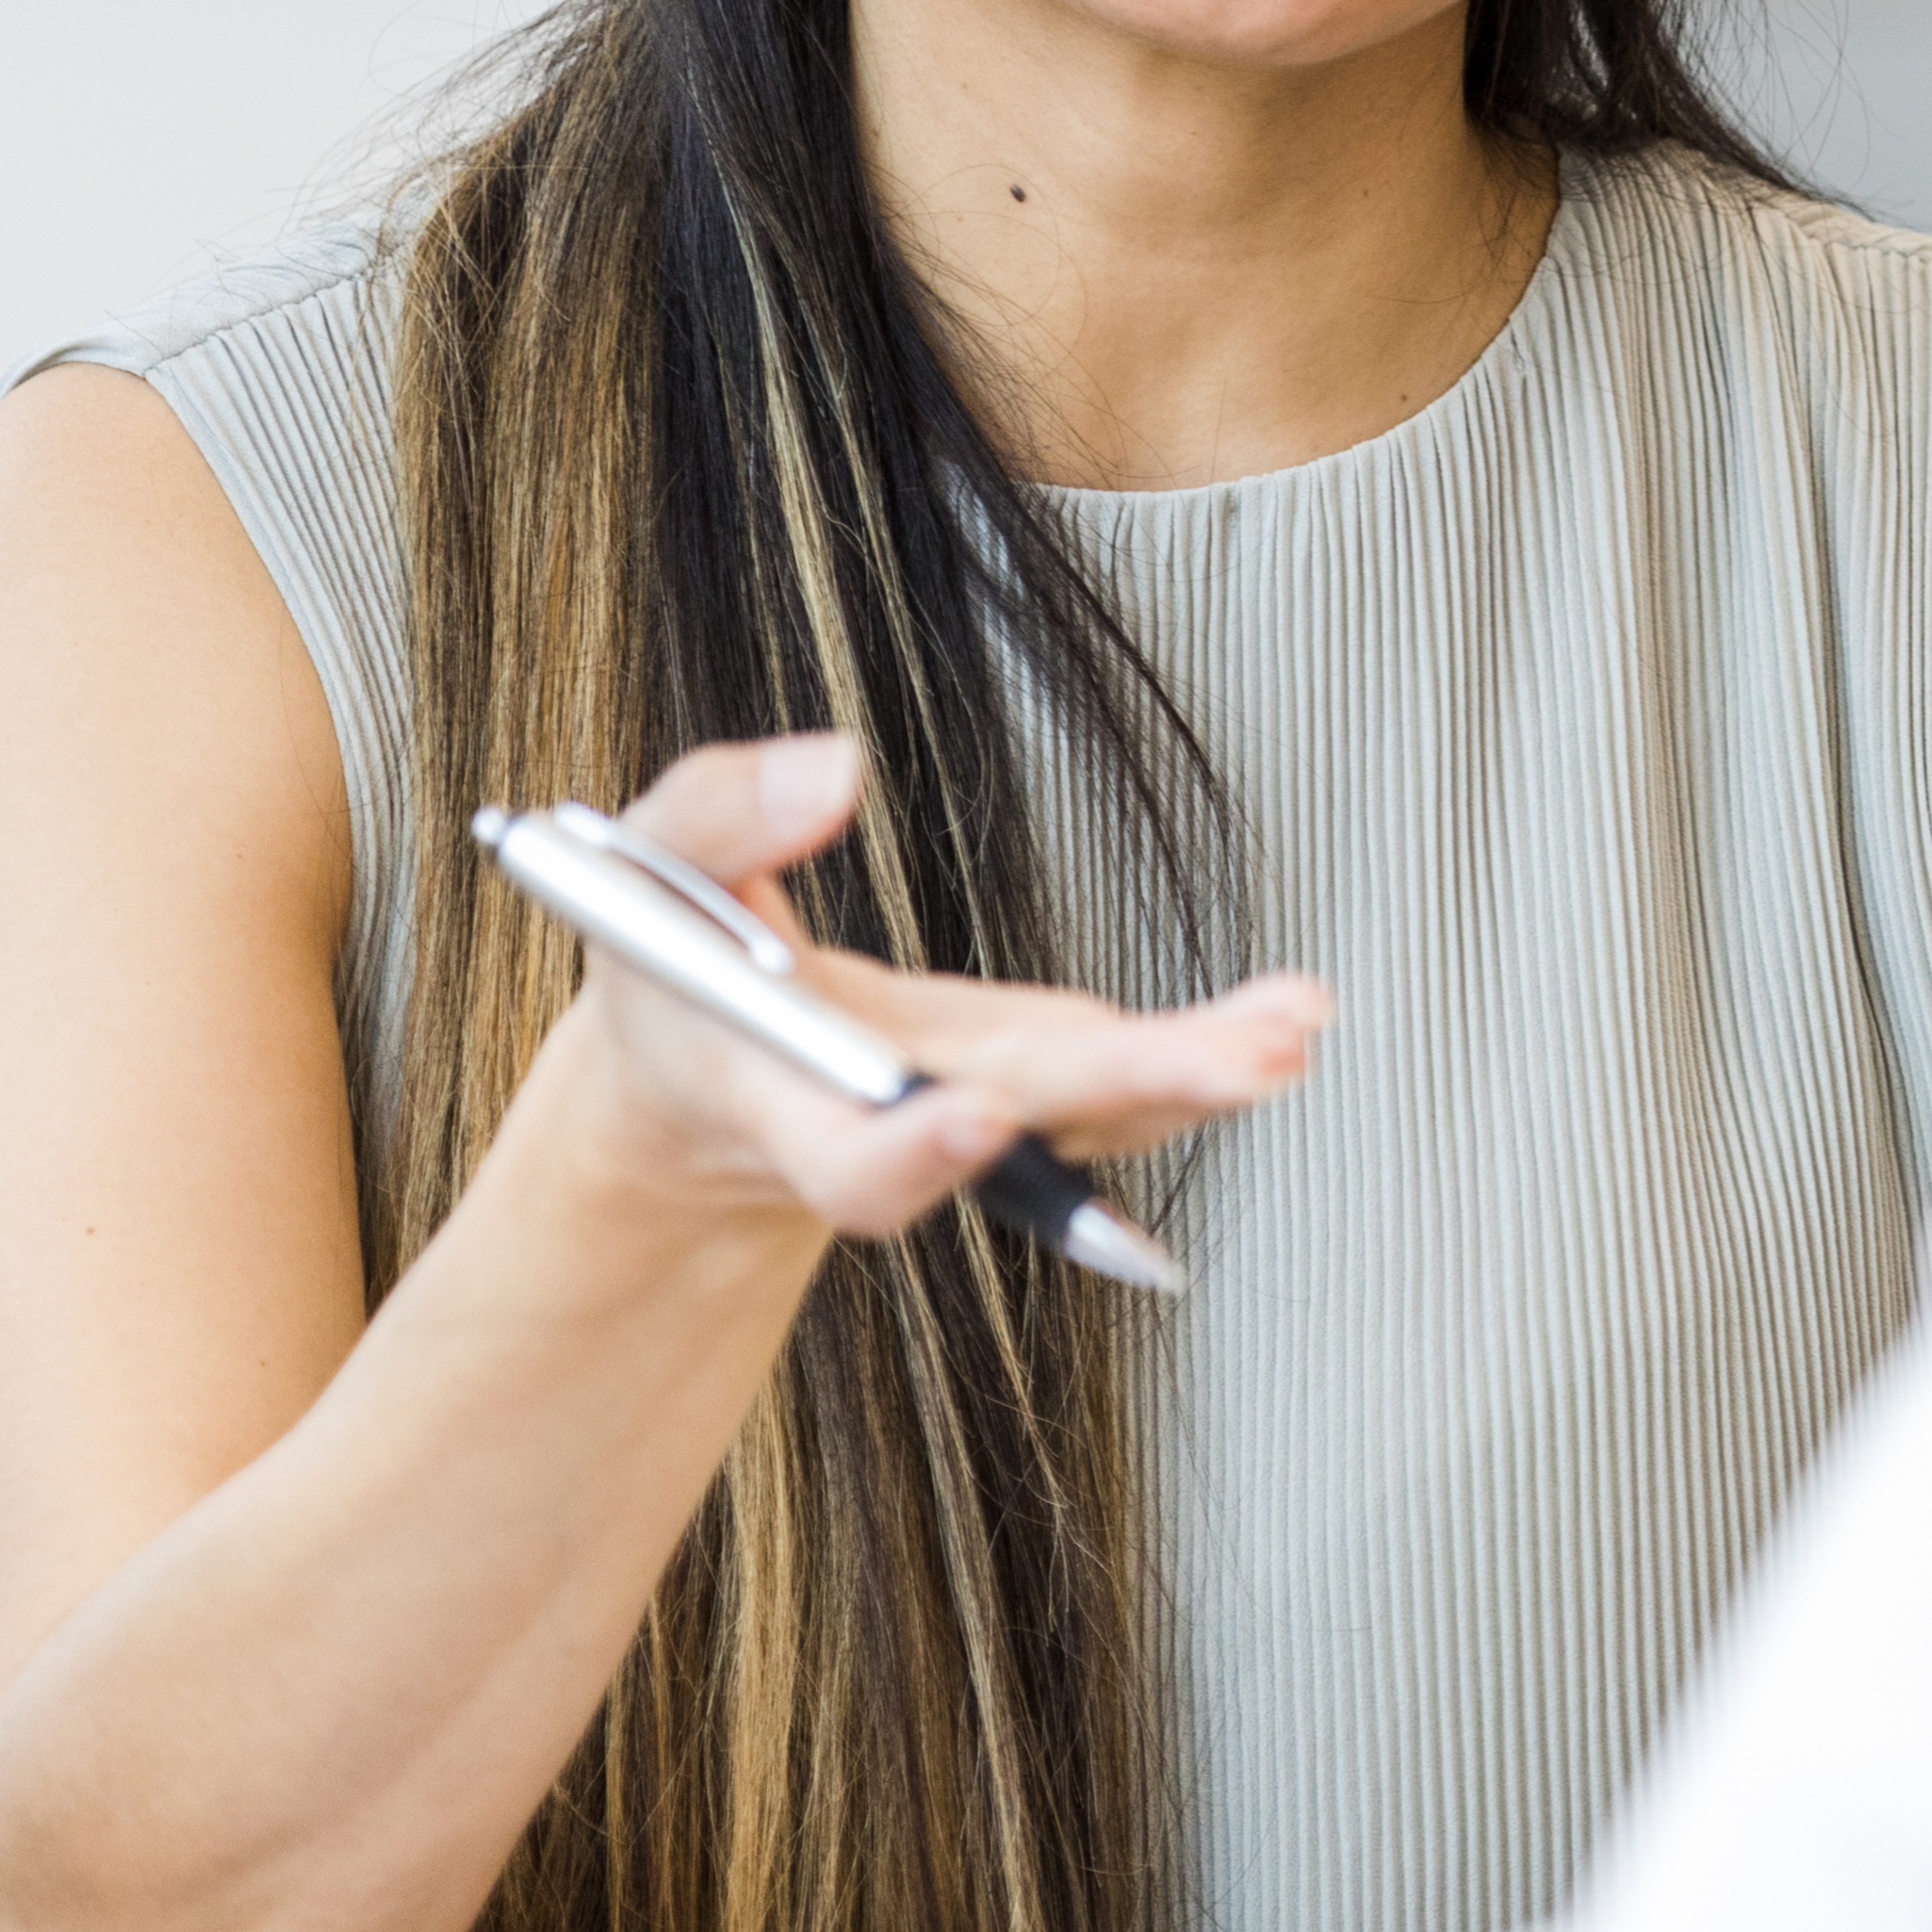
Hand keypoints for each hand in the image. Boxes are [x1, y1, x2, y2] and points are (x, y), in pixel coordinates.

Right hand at [525, 731, 1325, 1240]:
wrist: (705, 1078)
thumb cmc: (674, 973)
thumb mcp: (639, 877)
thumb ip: (719, 817)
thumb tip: (834, 769)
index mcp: (781, 1107)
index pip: (847, 1162)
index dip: (911, 1154)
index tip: (978, 1117)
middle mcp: (899, 1129)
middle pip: (1022, 1132)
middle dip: (1132, 1090)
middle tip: (1240, 1062)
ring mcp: (980, 1112)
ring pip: (1099, 1112)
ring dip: (1200, 1075)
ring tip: (1292, 1028)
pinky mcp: (1032, 1082)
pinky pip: (1126, 1080)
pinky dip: (1210, 1052)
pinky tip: (1292, 1019)